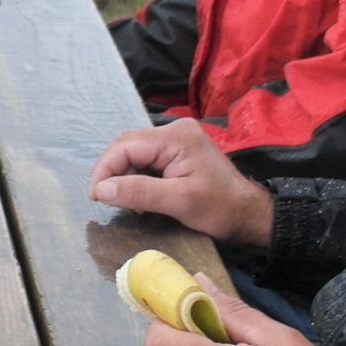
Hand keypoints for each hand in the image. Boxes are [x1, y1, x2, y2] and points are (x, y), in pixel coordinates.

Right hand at [89, 119, 272, 246]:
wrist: (250, 215)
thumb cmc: (220, 209)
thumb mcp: (178, 202)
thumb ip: (138, 192)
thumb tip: (101, 190)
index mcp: (176, 137)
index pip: (126, 145)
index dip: (105, 169)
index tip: (96, 196)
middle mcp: (175, 130)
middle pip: (127, 145)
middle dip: (112, 172)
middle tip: (104, 199)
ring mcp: (177, 139)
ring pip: (134, 153)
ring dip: (123, 175)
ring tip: (122, 200)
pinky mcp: (178, 151)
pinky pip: (146, 159)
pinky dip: (136, 176)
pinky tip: (137, 194)